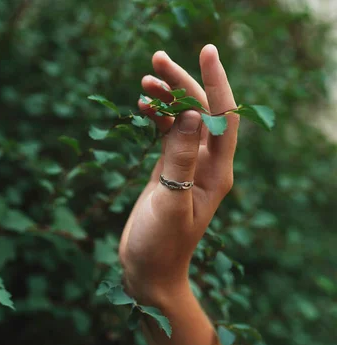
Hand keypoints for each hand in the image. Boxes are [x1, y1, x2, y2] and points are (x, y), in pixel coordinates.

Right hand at [119, 44, 238, 302]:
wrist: (148, 270)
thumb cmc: (161, 244)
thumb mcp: (171, 202)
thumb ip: (182, 159)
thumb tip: (195, 114)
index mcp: (216, 171)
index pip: (224, 117)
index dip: (216, 83)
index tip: (206, 53)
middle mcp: (206, 164)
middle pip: (201, 111)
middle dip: (182, 83)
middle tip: (156, 59)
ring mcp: (187, 165)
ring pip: (182, 120)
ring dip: (166, 98)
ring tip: (144, 81)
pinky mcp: (168, 170)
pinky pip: (166, 134)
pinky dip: (156, 117)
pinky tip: (142, 107)